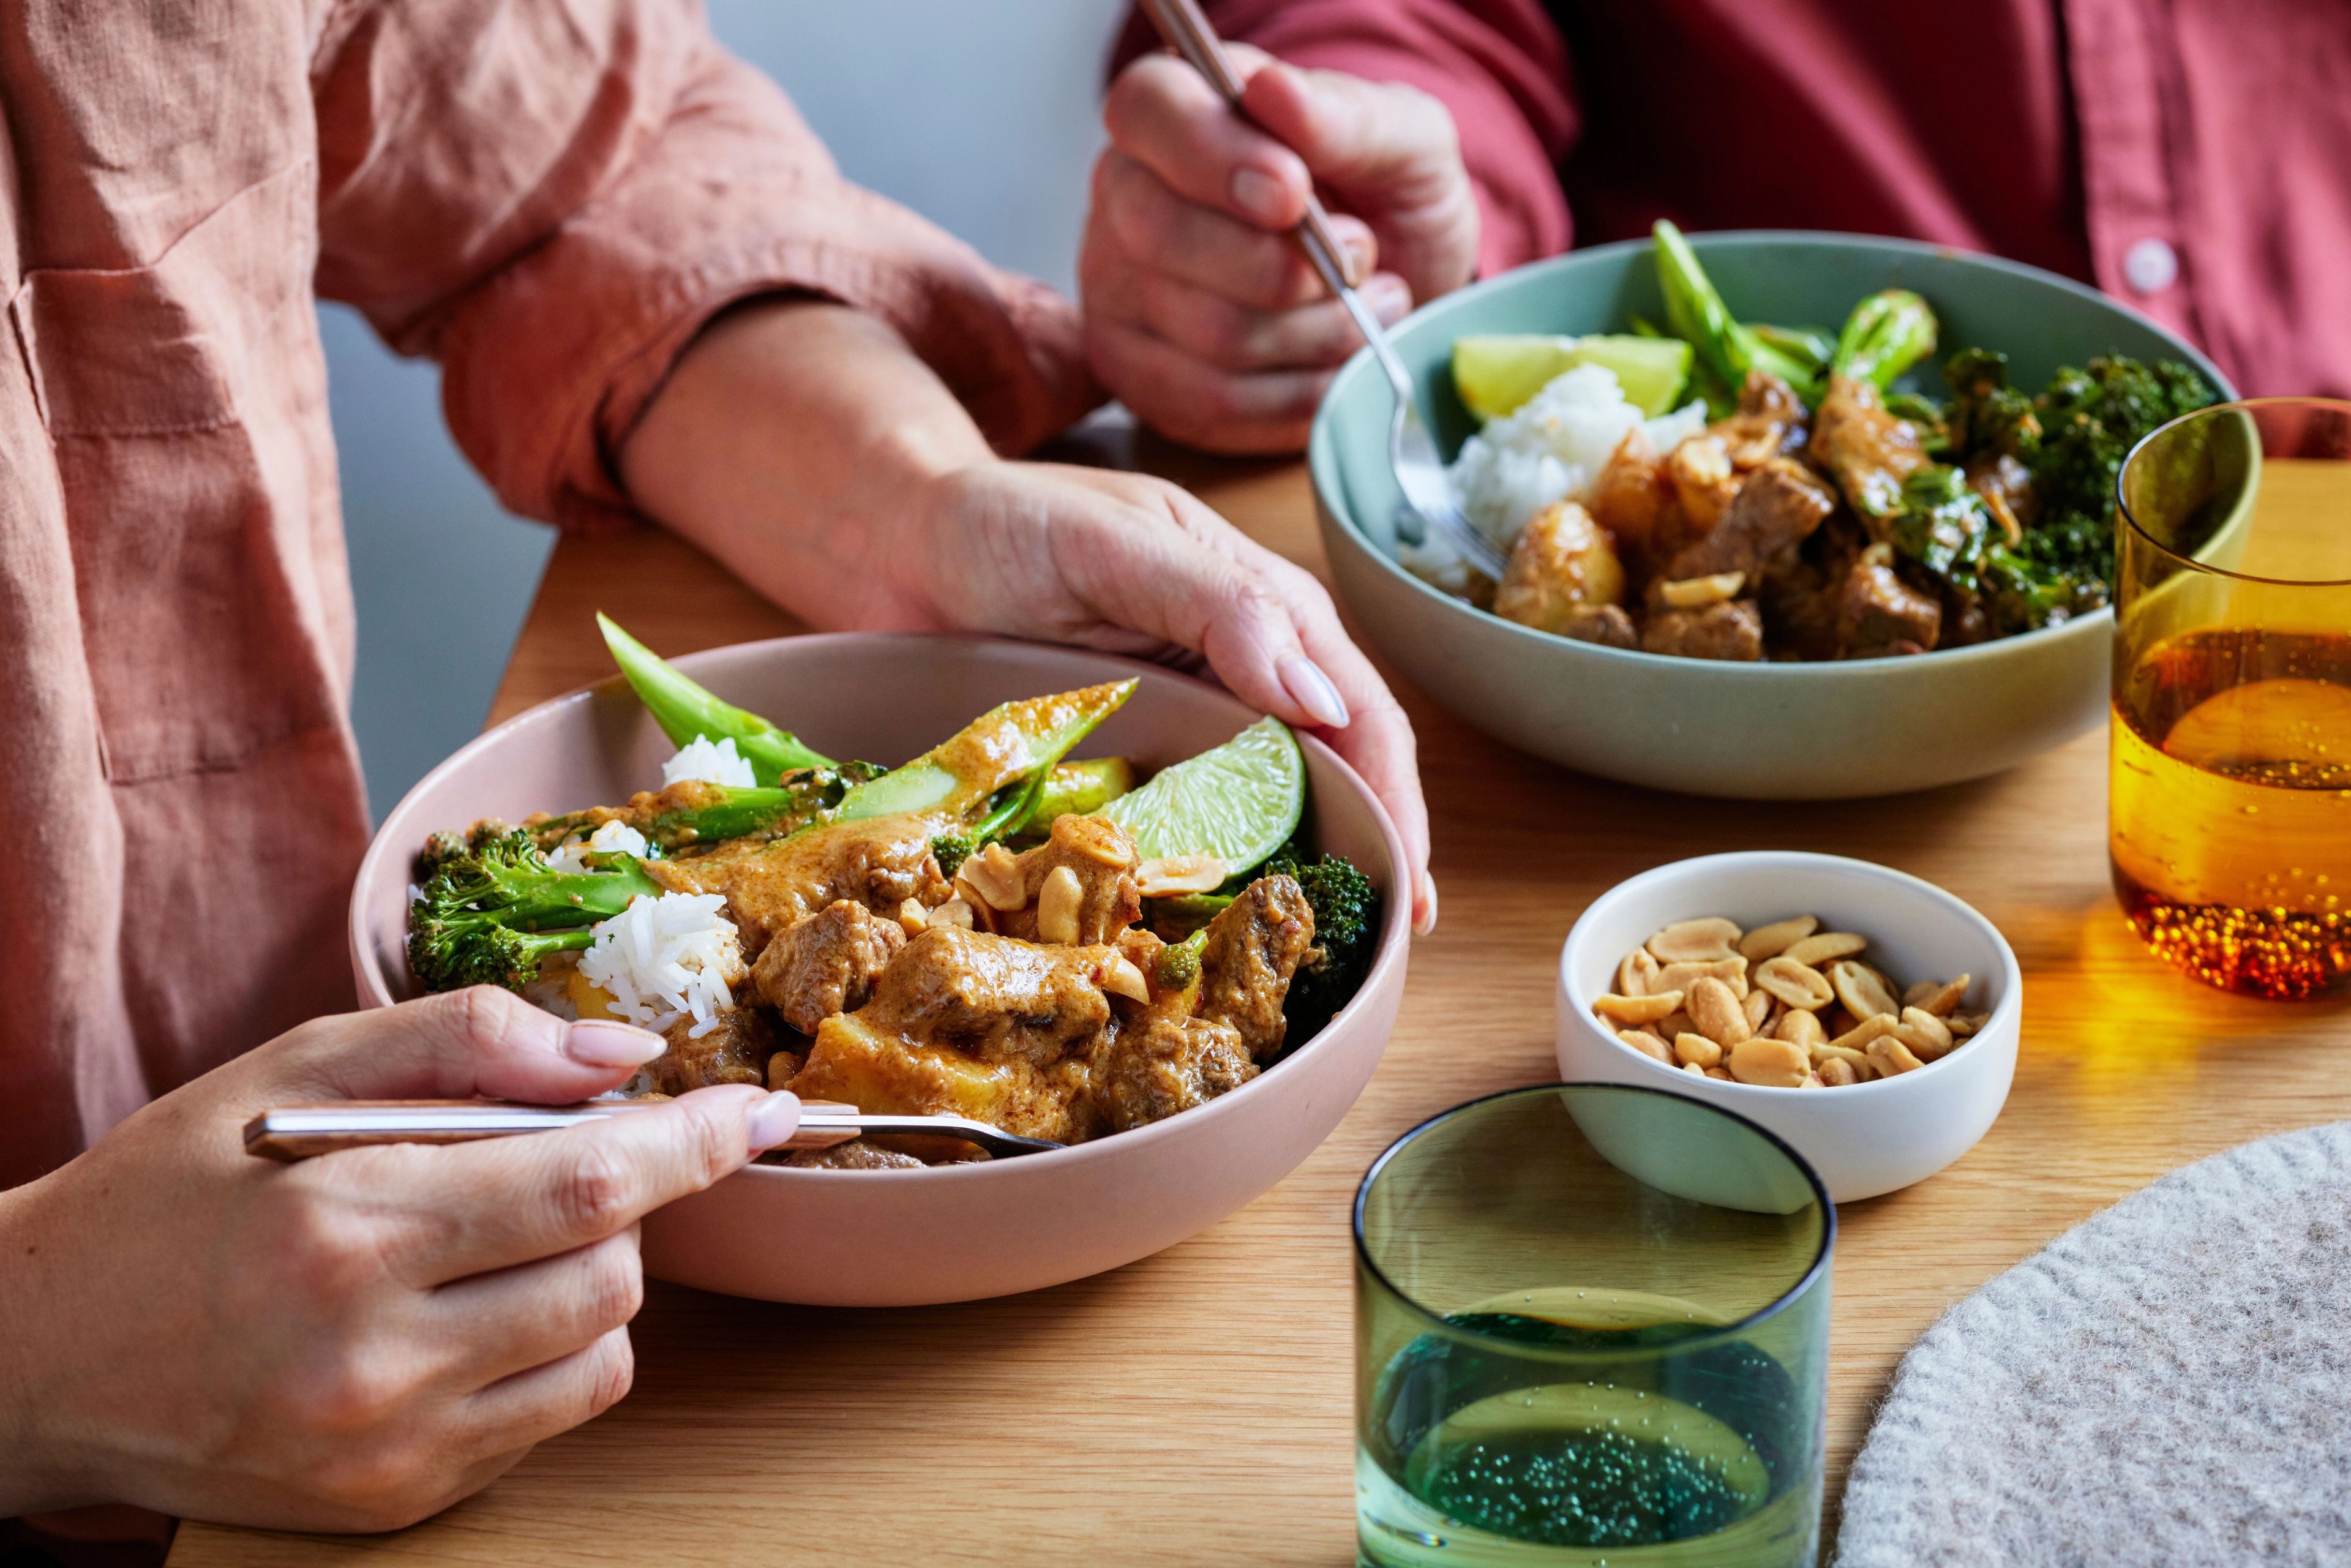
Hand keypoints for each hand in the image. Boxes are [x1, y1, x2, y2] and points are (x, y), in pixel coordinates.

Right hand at [0, 989, 801, 1530]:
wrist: (35, 1357)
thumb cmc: (167, 1196)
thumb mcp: (294, 1071)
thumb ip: (467, 1043)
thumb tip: (621, 1058)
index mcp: (347, 1226)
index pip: (590, 1182)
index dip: (695, 1144)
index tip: (760, 1114)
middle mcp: (373, 1353)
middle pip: (613, 1272)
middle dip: (621, 1205)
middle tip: (545, 1169)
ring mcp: (386, 1445)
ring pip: (602, 1353)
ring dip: (591, 1283)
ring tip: (488, 1246)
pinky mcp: (391, 1504)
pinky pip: (546, 1421)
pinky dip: (544, 1355)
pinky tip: (461, 1317)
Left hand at [893, 461, 1433, 930]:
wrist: (900, 543)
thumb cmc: (1009, 524)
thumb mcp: (1116, 545)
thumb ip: (1218, 606)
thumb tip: (1320, 700)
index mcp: (1262, 605)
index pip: (1357, 707)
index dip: (1393, 793)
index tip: (1408, 875)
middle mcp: (1239, 668)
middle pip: (1333, 764)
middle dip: (1374, 844)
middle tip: (1394, 933)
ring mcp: (1185, 719)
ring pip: (1269, 802)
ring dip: (1305, 867)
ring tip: (1332, 945)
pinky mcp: (1130, 760)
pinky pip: (1189, 823)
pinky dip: (1218, 869)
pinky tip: (1227, 922)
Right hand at [1081, 45, 1478, 452]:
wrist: (1395, 289)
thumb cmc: (1386, 200)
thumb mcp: (1403, 140)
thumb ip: (1345, 116)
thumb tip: (1274, 94)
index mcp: (1172, 112)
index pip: (1148, 110)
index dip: (1213, 155)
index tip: (1293, 191)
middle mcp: (1124, 199)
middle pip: (1164, 235)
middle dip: (1286, 265)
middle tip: (1362, 256)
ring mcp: (1120, 298)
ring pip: (1208, 330)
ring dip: (1319, 329)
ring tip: (1372, 304)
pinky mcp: (1143, 383)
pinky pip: (1218, 403)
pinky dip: (1303, 390)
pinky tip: (1339, 358)